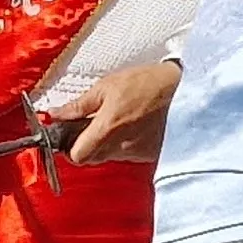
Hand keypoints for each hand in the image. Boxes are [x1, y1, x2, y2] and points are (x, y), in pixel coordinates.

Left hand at [51, 60, 182, 166]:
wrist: (186, 89)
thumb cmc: (148, 83)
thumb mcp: (107, 86)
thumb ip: (79, 105)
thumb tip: (56, 114)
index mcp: (107, 128)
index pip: (77, 156)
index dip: (69, 148)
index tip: (69, 136)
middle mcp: (122, 146)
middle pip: (92, 158)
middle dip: (86, 144)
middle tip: (90, 125)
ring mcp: (137, 152)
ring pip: (109, 156)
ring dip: (106, 143)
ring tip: (116, 121)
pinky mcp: (151, 155)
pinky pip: (128, 154)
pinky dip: (125, 144)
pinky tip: (132, 126)